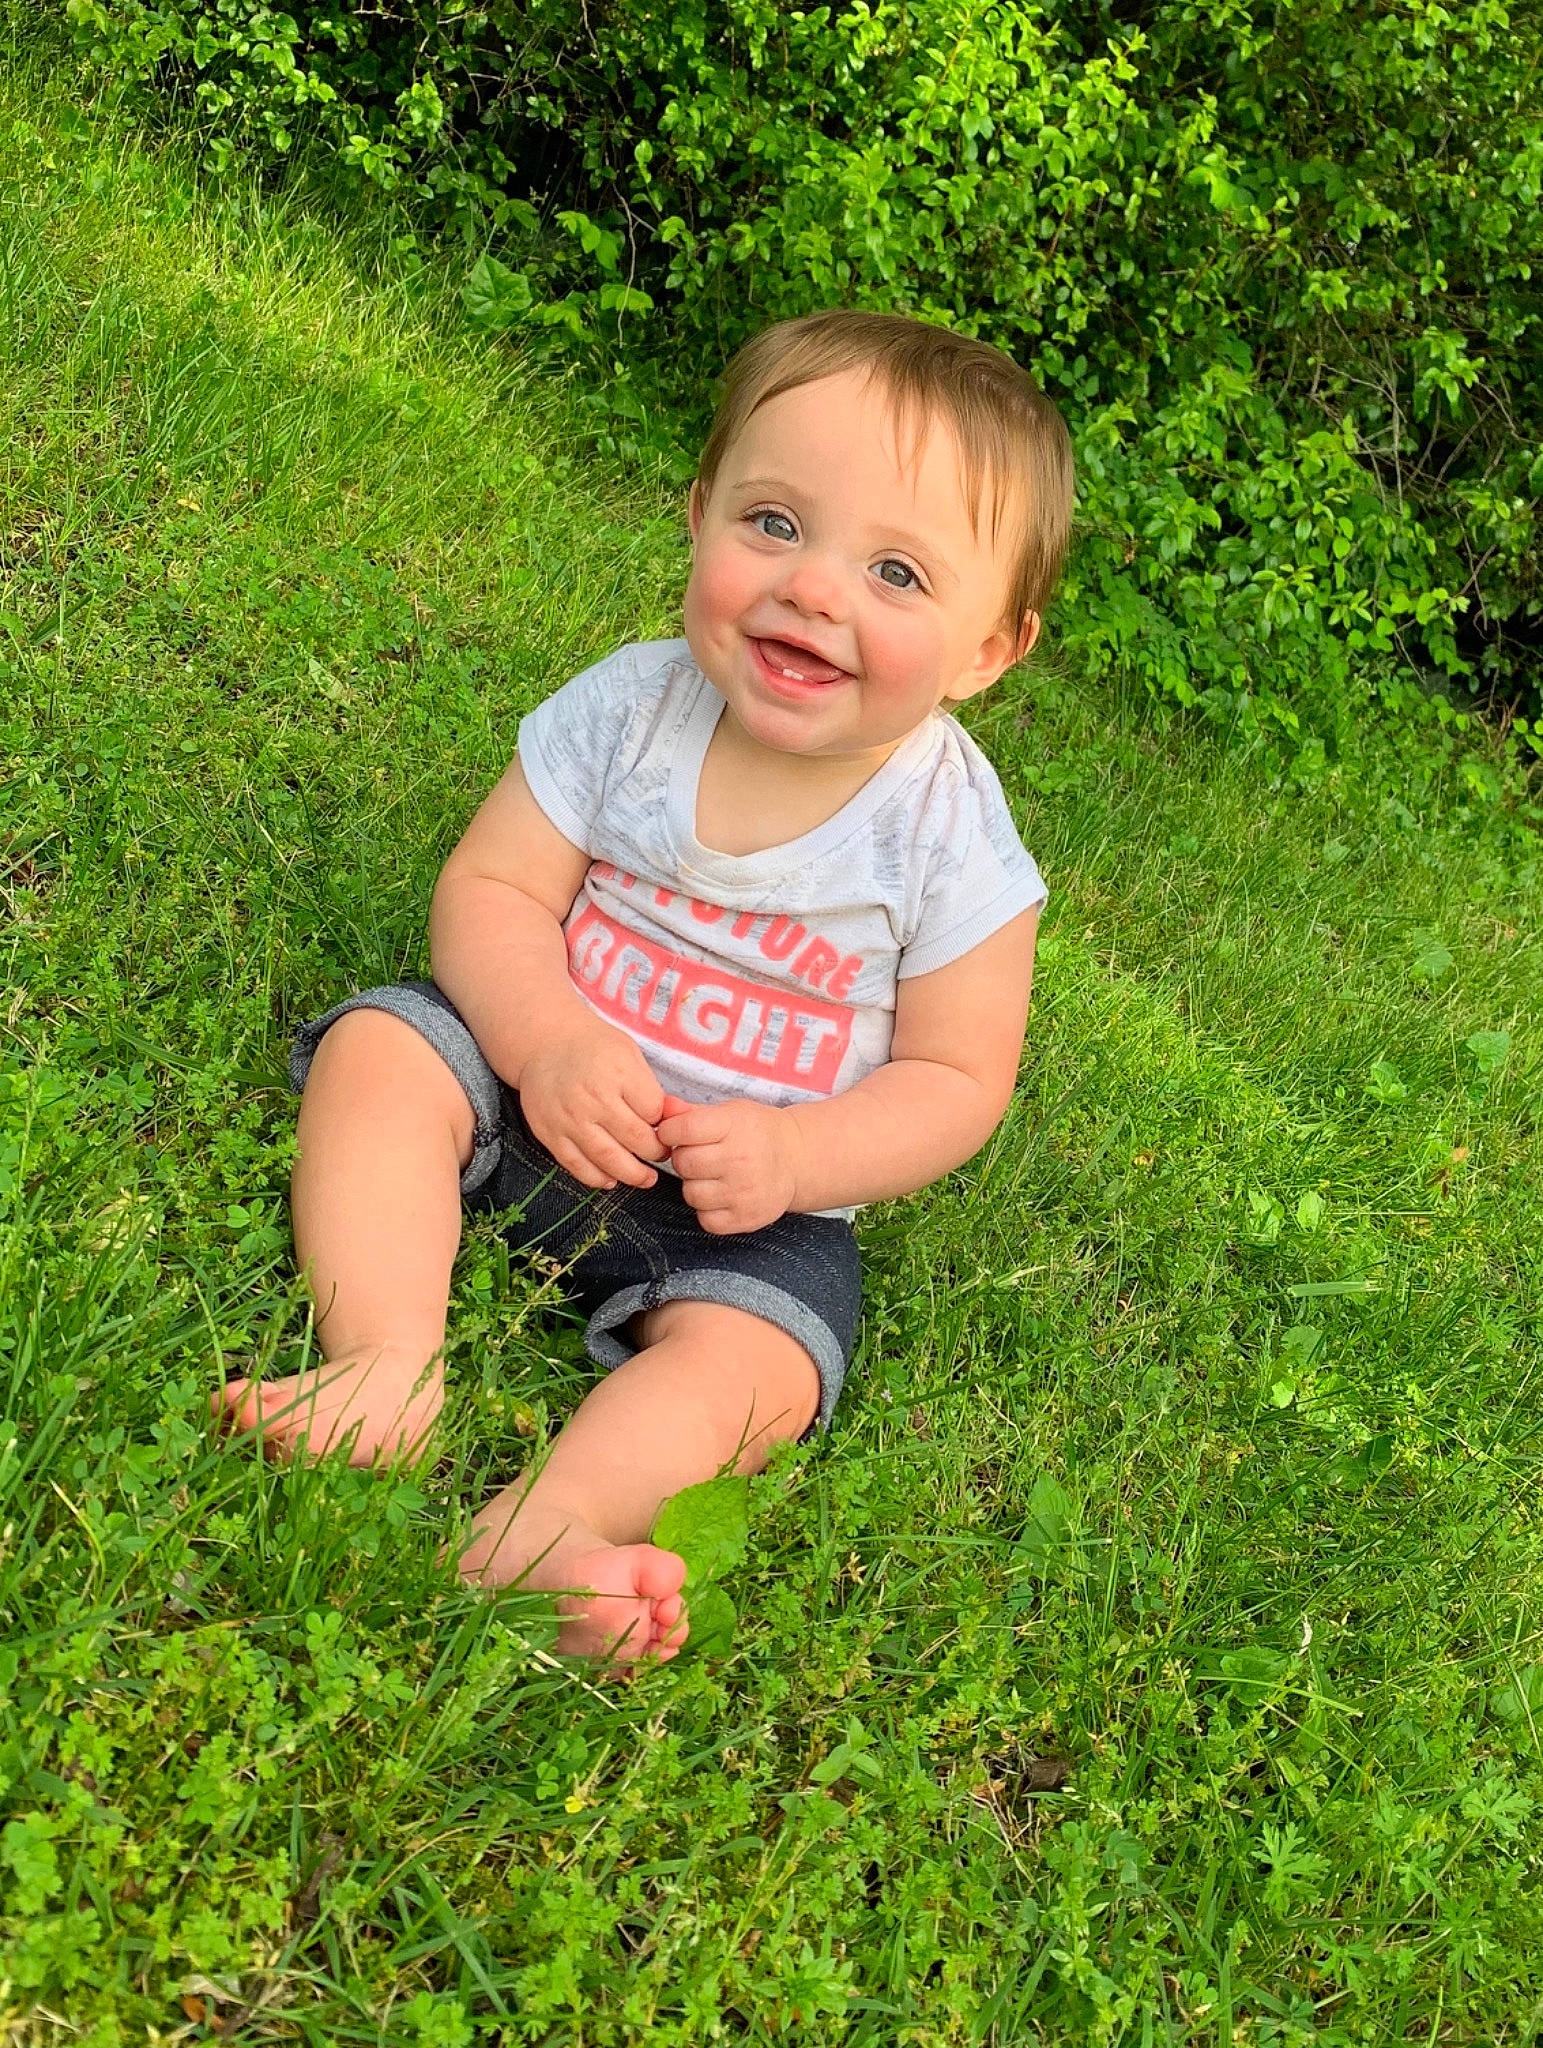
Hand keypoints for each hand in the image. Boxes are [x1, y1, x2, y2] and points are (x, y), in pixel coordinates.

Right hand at [517, 1021, 667, 1189]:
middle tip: (661, 1155)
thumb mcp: (629, 1053)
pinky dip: (597, 1179)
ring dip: (632, 1175)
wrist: (544, 1044)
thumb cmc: (593, 1048)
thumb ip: (650, 1087)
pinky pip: (576, 1166)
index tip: (665, 1127)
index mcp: (617, 1073)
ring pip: (608, 1159)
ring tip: (646, 1178)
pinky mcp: (549, 1133)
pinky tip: (611, 1179)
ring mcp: (569, 1119)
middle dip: (655, 1153)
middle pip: (635, 1139)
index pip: (653, 1111)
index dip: (664, 1124)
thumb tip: (676, 1118)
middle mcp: (593, 1098)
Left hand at [656, 1094, 803, 1233]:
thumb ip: (690, 1112)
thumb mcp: (729, 1112)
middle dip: (685, 1159)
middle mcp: (741, 1159)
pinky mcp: (746, 1218)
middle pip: (683, 1164)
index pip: (682, 1130)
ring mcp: (744, 1192)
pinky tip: (723, 1195)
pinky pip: (705, 1219)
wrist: (796, 1159)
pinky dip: (709, 1210)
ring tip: (714, 1176)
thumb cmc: (756, 1132)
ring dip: (695, 1186)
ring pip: (690, 1194)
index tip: (675, 1133)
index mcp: (735, 1126)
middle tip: (702, 1155)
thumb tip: (662, 1108)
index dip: (669, 1132)